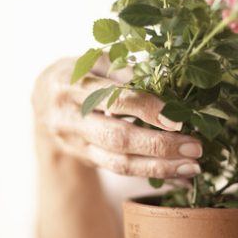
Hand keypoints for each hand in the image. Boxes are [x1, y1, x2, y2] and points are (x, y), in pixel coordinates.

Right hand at [33, 58, 201, 178]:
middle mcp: (71, 118)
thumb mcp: (94, 60)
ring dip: (159, 168)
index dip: (146, 109)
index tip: (177, 119)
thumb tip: (163, 78)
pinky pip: (122, 172)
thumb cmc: (79, 72)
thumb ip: (123, 69)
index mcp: (72, 85)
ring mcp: (77, 144)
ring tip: (192, 168)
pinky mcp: (87, 159)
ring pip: (119, 164)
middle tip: (194, 148)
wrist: (43, 101)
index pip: (113, 100)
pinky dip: (154, 175)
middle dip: (159, 145)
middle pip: (117, 138)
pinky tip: (180, 177)